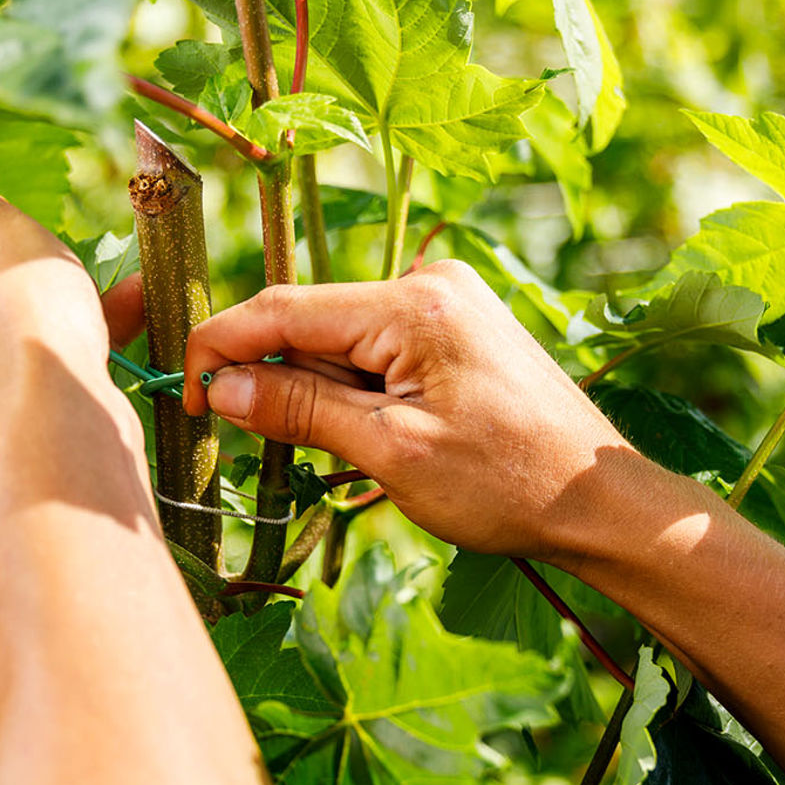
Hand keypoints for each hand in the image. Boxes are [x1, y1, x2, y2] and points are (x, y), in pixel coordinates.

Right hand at [184, 261, 632, 559]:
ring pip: (340, 343)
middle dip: (278, 382)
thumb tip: (220, 387)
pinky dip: (355, 394)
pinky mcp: (456, 330)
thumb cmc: (506, 484)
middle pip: (311, 323)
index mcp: (413, 304)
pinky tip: (380, 439)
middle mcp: (429, 283)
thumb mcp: (391, 453)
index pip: (282, 309)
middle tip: (274, 451)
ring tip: (362, 456)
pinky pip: (376, 352)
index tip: (185, 401)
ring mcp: (447, 303)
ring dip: (320, 396)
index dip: (220, 349)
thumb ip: (301, 410)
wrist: (598, 500)